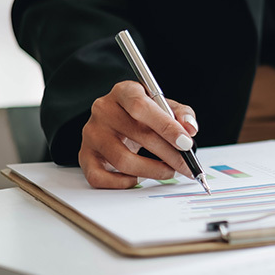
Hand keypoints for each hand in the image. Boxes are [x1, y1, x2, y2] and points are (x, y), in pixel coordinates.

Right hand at [78, 81, 199, 188]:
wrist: (116, 119)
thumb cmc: (142, 113)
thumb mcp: (164, 105)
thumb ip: (181, 114)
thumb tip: (190, 129)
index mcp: (124, 92)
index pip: (141, 107)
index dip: (166, 126)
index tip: (186, 143)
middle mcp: (103, 110)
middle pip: (137, 135)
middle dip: (169, 154)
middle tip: (186, 165)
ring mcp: (91, 133)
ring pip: (122, 160)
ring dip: (152, 171)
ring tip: (168, 171)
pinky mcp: (85, 155)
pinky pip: (100, 177)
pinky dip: (123, 183)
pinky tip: (139, 178)